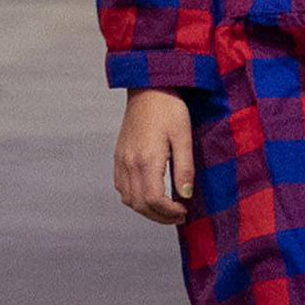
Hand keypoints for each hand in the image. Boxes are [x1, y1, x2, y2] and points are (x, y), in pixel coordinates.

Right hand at [113, 88, 195, 226]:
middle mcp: (129, 162)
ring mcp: (121, 160)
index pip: (153, 199)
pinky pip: (121, 187)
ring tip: (166, 208)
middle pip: (139, 204)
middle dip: (159, 216)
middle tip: (179, 215)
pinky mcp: (118, 156)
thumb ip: (184, 168)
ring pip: (128, 199)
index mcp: (146, 159)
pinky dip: (135, 198)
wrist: (147, 88)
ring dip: (146, 210)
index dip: (168, 212)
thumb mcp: (183, 137)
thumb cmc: (169, 109)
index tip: (184, 210)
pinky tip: (150, 194)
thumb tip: (185, 195)